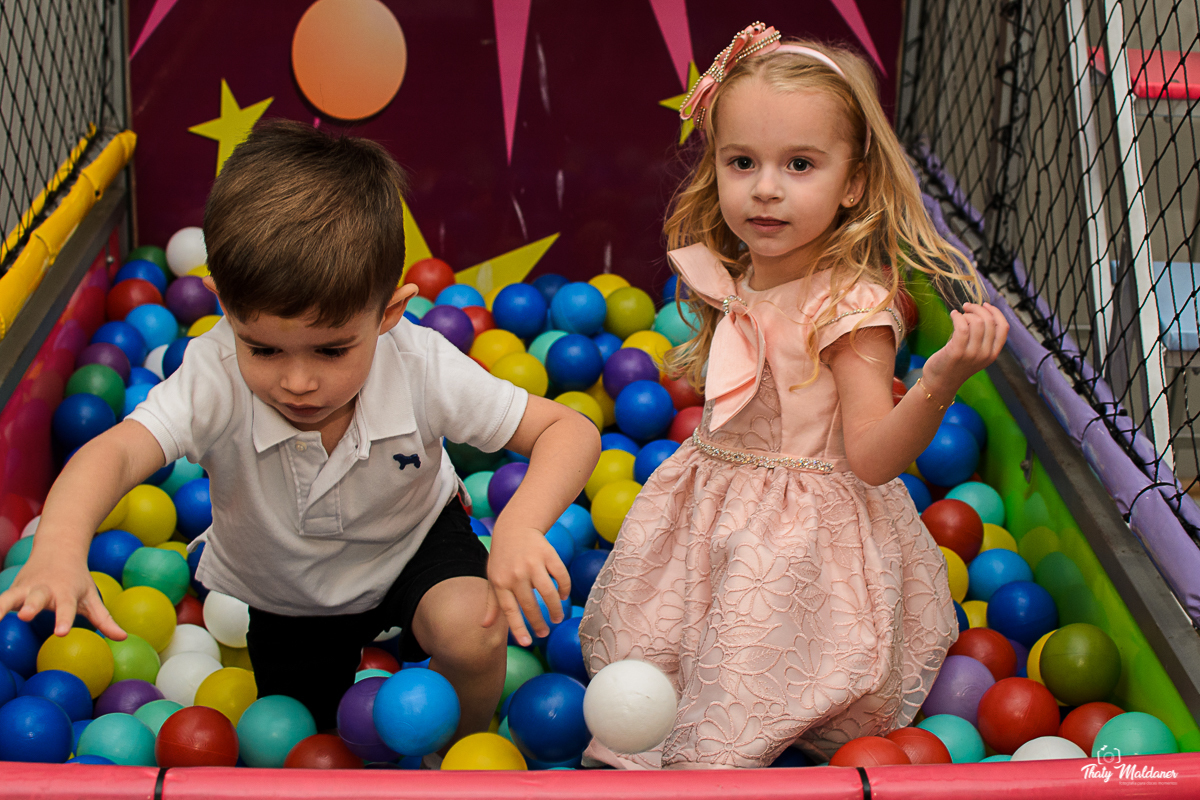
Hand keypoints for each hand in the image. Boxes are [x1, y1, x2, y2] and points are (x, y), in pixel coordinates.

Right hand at [0, 550, 125, 639]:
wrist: (59, 548)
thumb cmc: (77, 579)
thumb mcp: (92, 596)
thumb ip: (104, 619)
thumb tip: (123, 638)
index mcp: (66, 593)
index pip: (67, 608)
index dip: (64, 620)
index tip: (62, 632)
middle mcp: (44, 589)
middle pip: (37, 598)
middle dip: (31, 606)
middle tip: (27, 616)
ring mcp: (25, 588)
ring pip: (11, 596)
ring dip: (3, 606)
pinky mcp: (12, 590)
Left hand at [483, 525, 570, 646]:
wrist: (514, 527)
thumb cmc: (502, 558)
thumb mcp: (493, 578)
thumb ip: (491, 603)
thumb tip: (484, 625)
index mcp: (501, 582)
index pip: (510, 610)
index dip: (518, 628)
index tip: (528, 642)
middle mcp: (516, 574)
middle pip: (530, 605)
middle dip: (539, 623)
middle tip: (545, 633)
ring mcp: (533, 563)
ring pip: (548, 593)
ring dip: (555, 609)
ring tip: (557, 618)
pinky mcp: (548, 554)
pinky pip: (560, 576)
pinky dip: (564, 588)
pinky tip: (562, 595)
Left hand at [920, 302, 1007, 401]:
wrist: (940, 384)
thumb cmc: (954, 364)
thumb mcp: (974, 353)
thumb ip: (981, 338)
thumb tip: (981, 311)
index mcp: (993, 354)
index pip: (1003, 327)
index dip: (995, 312)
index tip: (985, 305)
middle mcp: (985, 354)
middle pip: (989, 321)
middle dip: (978, 309)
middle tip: (966, 307)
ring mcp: (972, 354)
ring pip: (977, 322)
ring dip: (966, 313)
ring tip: (958, 315)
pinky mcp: (957, 352)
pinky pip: (962, 326)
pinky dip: (957, 316)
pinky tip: (953, 315)